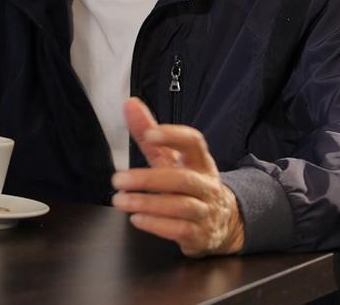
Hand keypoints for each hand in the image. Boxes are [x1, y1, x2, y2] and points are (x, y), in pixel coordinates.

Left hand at [110, 97, 244, 256]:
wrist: (222, 222)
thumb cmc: (188, 184)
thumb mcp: (170, 158)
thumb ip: (148, 133)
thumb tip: (130, 104)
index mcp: (200, 161)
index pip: (193, 142)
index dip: (173, 136)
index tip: (148, 135)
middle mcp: (206, 185)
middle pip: (182, 179)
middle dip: (148, 179)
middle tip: (118, 179)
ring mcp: (205, 211)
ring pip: (180, 206)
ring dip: (147, 203)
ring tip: (120, 200)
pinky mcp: (199, 235)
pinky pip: (180, 229)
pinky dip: (157, 225)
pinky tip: (136, 219)